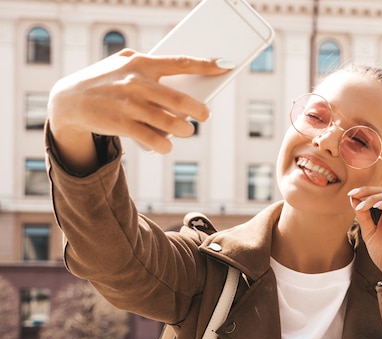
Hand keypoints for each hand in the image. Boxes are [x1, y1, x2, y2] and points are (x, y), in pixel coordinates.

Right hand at [48, 49, 231, 171]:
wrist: (69, 99)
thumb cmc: (105, 80)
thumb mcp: (123, 65)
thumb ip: (151, 68)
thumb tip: (185, 81)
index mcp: (141, 63)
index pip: (179, 63)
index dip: (205, 65)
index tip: (225, 66)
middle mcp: (137, 83)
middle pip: (179, 99)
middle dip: (198, 109)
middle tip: (205, 115)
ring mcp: (129, 105)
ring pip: (169, 122)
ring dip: (184, 129)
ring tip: (186, 130)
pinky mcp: (122, 125)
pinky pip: (153, 139)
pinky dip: (164, 145)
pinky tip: (166, 146)